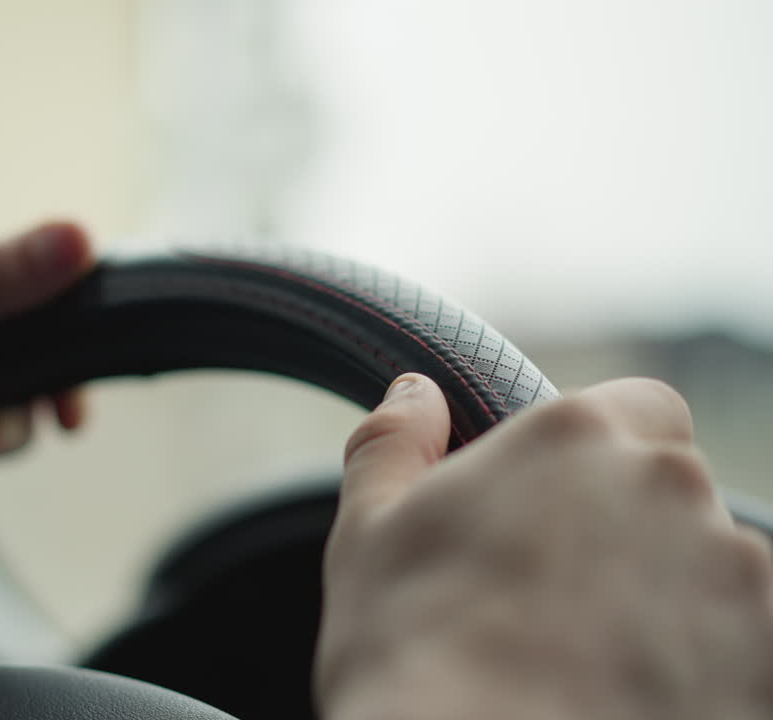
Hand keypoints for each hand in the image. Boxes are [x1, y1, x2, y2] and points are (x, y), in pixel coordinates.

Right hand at [315, 374, 772, 719]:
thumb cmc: (410, 656)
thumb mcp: (367, 534)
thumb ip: (394, 443)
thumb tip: (414, 394)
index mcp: (574, 434)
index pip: (637, 407)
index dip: (602, 454)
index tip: (558, 504)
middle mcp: (670, 485)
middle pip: (675, 489)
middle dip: (631, 526)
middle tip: (553, 592)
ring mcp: (733, 575)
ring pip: (714, 568)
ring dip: (672, 595)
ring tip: (588, 657)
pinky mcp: (765, 658)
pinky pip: (743, 641)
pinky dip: (702, 659)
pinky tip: (627, 692)